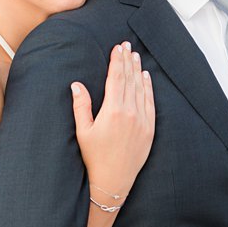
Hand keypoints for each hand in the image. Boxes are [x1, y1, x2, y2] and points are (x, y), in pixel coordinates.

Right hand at [72, 42, 155, 203]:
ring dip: (138, 71)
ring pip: (141, 89)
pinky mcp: (150, 129)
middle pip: (129, 80)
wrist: (113, 181)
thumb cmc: (94, 157)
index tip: (117, 48)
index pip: (116, 78)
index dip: (116, 61)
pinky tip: (145, 77)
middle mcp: (130, 113)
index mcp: (112, 111)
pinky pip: (150, 103)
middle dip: (127, 60)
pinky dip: (148, 88)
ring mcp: (142, 121)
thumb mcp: (83, 132)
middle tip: (127, 45)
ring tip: (135, 56)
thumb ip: (81, 106)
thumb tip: (76, 85)